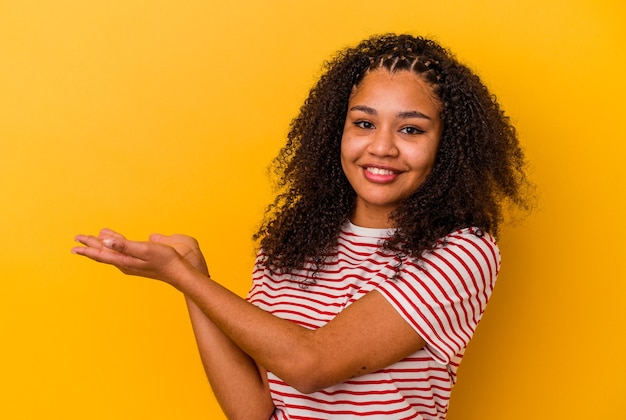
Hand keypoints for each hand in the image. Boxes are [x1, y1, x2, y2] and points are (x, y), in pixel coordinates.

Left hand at [72, 228, 201, 285]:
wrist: (178, 272)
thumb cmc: (164, 260)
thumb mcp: (144, 249)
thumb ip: (124, 245)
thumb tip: (105, 241)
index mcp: (124, 260)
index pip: (101, 253)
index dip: (88, 247)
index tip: (76, 243)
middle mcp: (125, 264)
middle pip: (104, 253)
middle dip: (91, 245)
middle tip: (78, 238)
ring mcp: (131, 264)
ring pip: (111, 252)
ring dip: (102, 244)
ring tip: (93, 238)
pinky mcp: (138, 262)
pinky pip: (121, 252)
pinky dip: (114, 244)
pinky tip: (115, 241)